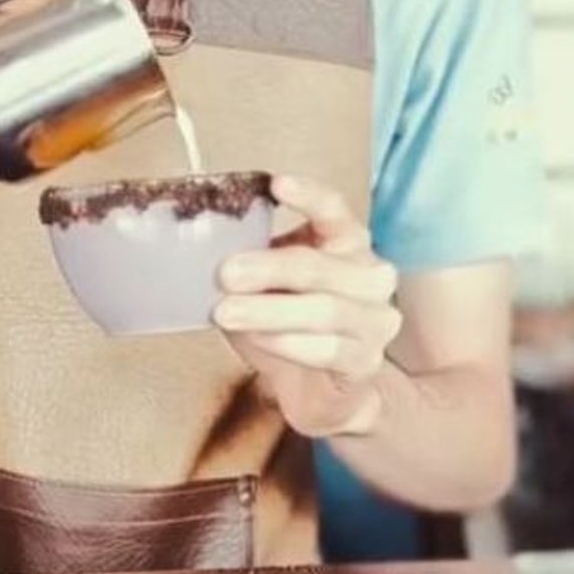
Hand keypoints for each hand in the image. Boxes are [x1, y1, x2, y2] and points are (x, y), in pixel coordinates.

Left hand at [212, 175, 400, 437]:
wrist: (322, 389)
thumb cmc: (289, 322)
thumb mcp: (269, 284)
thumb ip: (249, 264)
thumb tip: (199, 253)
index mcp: (347, 242)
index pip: (334, 209)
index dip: (308, 195)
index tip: (276, 184)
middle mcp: (371, 275)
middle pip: (319, 265)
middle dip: (268, 268)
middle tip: (224, 273)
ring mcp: (374, 320)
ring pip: (323, 309)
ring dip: (268, 311)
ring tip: (226, 312)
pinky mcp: (365, 361)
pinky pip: (326, 349)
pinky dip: (286, 343)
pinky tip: (257, 340)